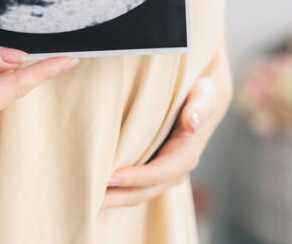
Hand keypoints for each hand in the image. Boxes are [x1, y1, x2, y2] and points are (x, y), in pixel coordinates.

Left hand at [102, 45, 231, 207]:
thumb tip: (192, 122)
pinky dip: (117, 189)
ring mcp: (164, 173)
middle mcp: (176, 170)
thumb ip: (199, 107)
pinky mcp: (154, 168)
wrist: (204, 99)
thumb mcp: (203, 95)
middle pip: (145, 191)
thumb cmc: (201, 94)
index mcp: (187, 155)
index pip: (160, 173)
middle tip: (91, 198)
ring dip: (115, 198)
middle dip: (119, 197)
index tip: (111, 177)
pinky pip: (135, 184)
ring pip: (138, 192)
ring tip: (88, 198)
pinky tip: (97, 187)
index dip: (136, 177)